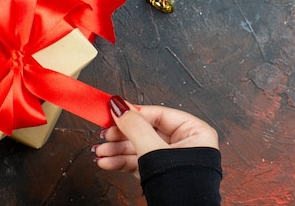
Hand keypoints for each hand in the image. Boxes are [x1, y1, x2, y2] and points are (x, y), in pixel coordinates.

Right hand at [93, 96, 218, 175]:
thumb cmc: (182, 188)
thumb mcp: (153, 150)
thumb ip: (135, 127)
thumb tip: (120, 106)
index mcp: (194, 132)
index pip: (158, 114)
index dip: (134, 114)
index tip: (114, 112)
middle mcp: (185, 144)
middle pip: (146, 131)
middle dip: (121, 136)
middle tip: (104, 135)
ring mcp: (172, 160)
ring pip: (139, 148)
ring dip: (117, 150)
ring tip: (100, 152)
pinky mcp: (161, 174)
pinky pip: (139, 162)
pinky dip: (122, 162)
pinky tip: (106, 162)